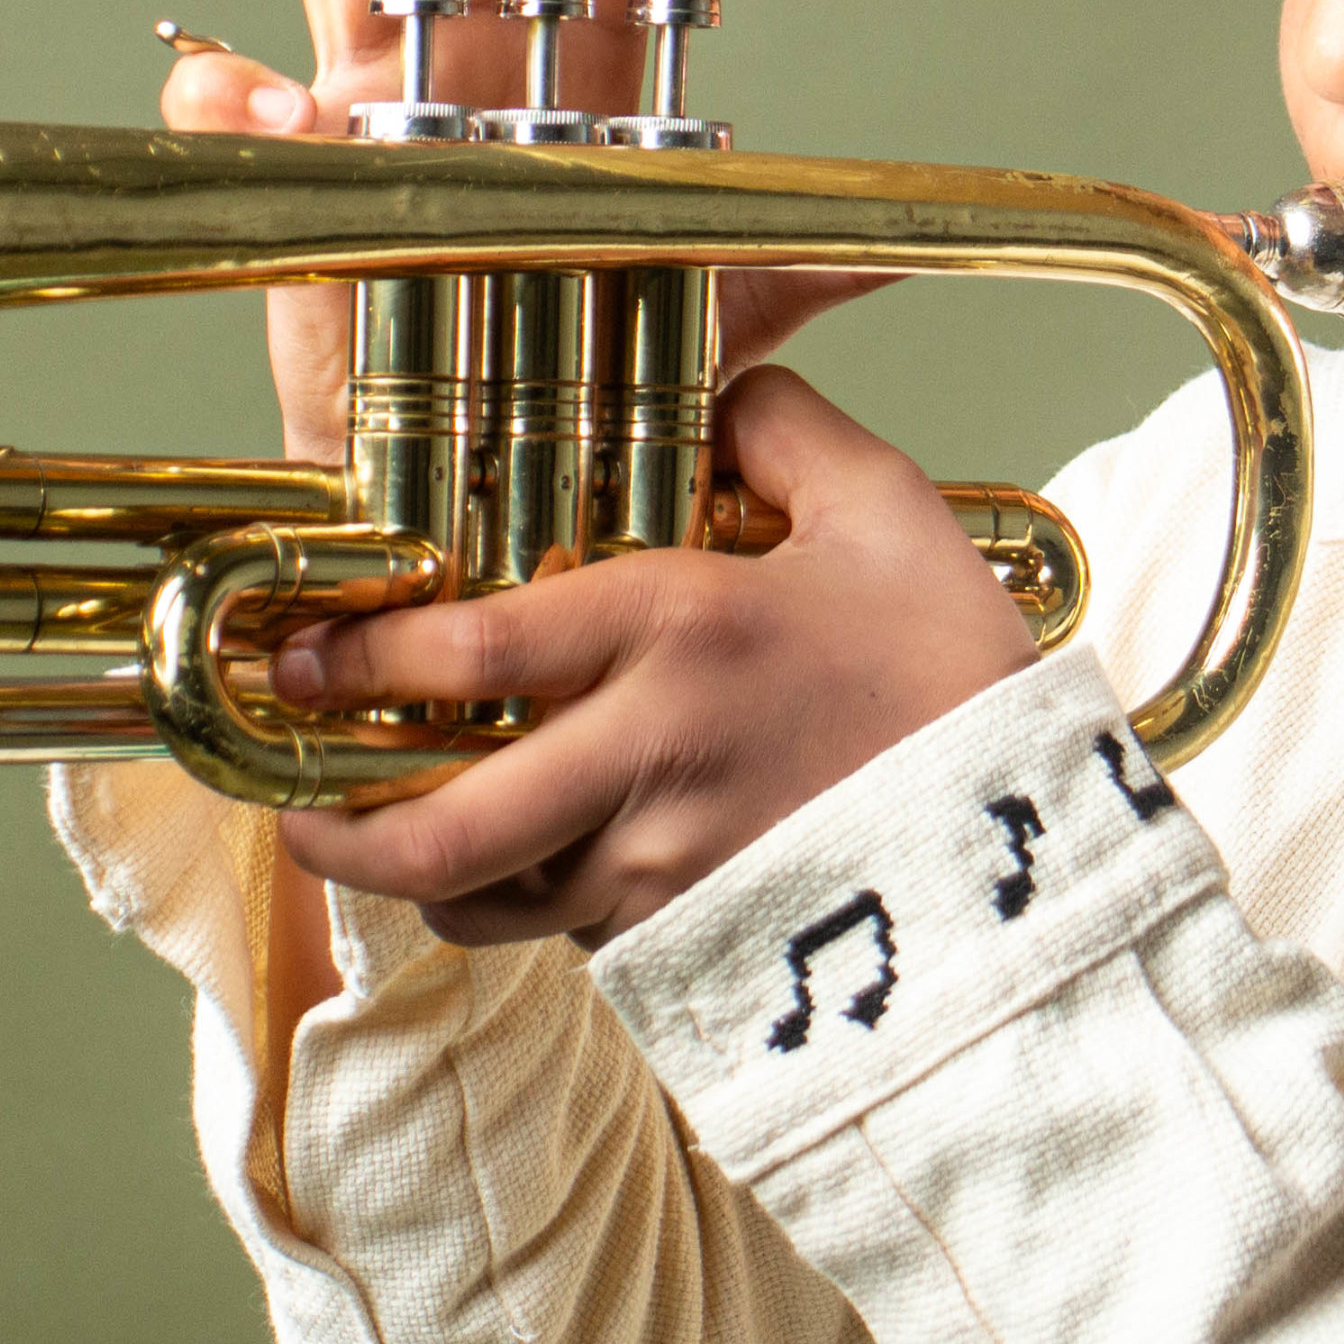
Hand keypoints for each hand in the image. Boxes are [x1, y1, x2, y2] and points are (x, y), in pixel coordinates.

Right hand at [151, 0, 877, 460]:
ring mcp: (367, 82)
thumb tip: (926, 226)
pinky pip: (215, 84)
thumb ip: (815, 246)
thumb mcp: (726, 303)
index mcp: (581, 39)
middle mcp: (472, 33)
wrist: (496, 485)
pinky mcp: (288, 165)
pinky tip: (304, 120)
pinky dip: (238, 81)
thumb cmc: (594, 367)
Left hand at [270, 370, 1038, 947]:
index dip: (365, 659)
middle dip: (339, 828)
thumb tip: (728, 391)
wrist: (1047, 858)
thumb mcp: (887, 518)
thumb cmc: (964, 685)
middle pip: (441, 828)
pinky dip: (532, 912)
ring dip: (433, 876)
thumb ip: (787, 437)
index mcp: (680, 634)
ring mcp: (663, 874)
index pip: (473, 647)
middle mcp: (647, 763)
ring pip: (490, 898)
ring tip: (404, 841)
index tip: (304, 660)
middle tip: (297, 803)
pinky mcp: (689, 952)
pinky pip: (567, 940)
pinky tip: (533, 875)